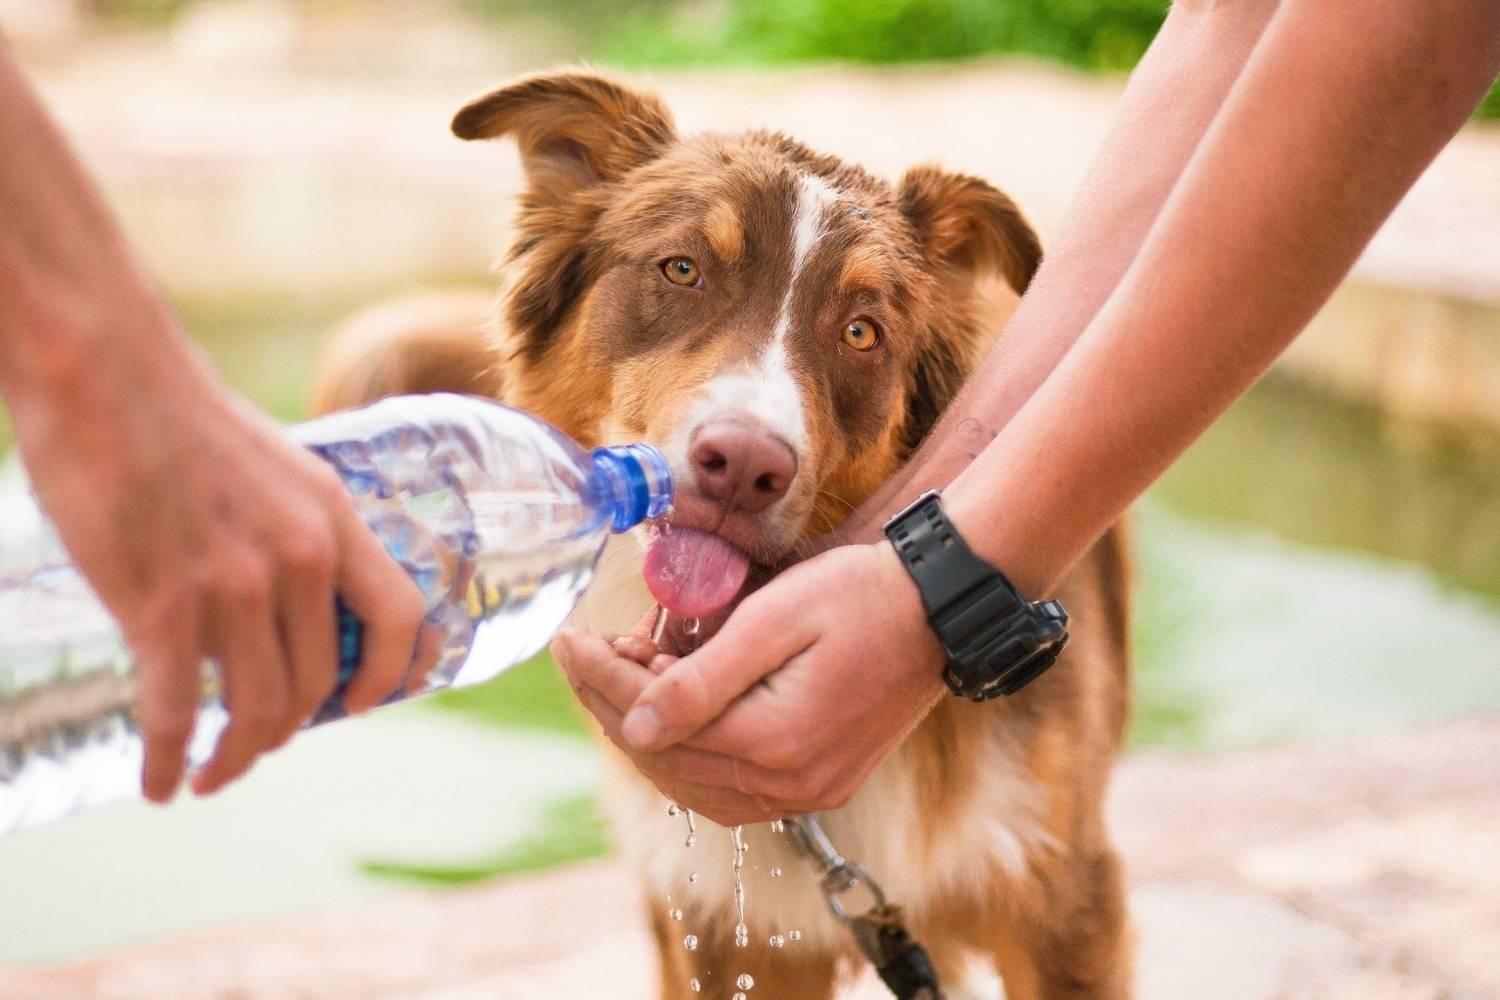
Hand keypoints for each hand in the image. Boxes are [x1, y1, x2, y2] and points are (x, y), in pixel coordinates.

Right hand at [10, 308, 426, 802]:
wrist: (104, 372)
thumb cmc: (181, 417)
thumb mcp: (277, 468)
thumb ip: (295, 531)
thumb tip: (287, 600)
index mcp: (333, 518)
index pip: (399, 616)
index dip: (392, 674)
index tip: (361, 706)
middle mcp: (299, 557)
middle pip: (318, 682)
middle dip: (288, 730)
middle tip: (255, 745)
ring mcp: (234, 585)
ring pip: (256, 708)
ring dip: (235, 758)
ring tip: (210, 774)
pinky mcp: (161, 605)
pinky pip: (177, 713)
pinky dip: (169, 760)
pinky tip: (158, 783)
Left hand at [553, 542, 946, 825]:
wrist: (939, 609)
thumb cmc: (860, 596)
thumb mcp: (775, 619)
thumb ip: (701, 680)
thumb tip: (633, 725)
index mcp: (775, 742)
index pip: (656, 723)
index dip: (602, 680)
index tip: (567, 639)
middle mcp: (791, 784)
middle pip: (668, 760)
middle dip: (614, 704)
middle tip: (586, 652)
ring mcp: (808, 792)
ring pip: (693, 784)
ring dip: (648, 733)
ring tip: (624, 674)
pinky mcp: (819, 784)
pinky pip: (730, 789)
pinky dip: (689, 755)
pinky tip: (671, 714)